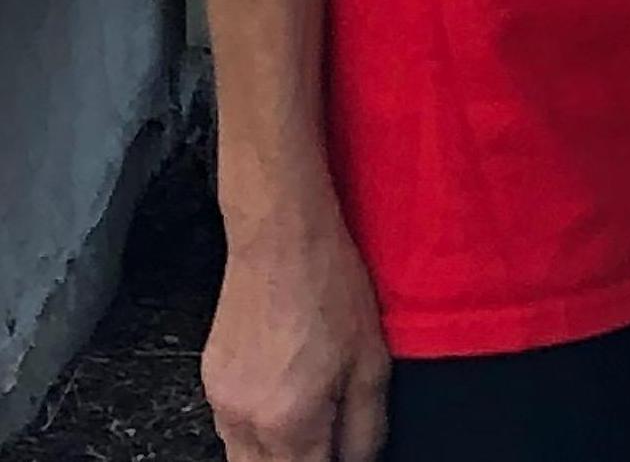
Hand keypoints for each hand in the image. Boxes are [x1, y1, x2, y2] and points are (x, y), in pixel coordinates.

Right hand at [203, 218, 391, 460]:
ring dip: (276, 454)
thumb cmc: (330, 286)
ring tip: (309, 419)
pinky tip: (284, 396)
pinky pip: (230, 429)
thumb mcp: (372, 359)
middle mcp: (245, 423)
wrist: (280, 238)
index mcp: (289, 422)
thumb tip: (360, 461)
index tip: (340, 452)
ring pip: (243, 459)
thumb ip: (366, 428)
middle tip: (325, 439)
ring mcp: (219, 404)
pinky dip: (256, 429)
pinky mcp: (209, 383)